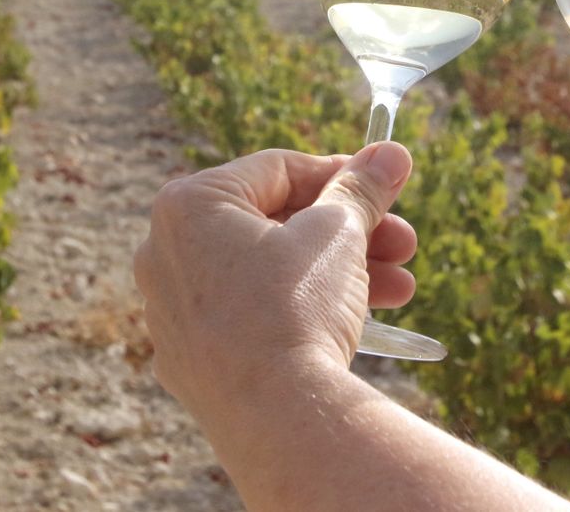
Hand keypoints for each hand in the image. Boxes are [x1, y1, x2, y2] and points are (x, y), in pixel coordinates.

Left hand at [133, 142, 415, 426]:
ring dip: (340, 274)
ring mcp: (173, 313)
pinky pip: (251, 318)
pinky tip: (359, 321)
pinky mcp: (190, 362)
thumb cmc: (297, 307)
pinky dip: (300, 313)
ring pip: (269, 275)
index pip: (276, 170)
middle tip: (404, 242)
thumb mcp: (337, 233)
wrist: (278, 418)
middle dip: (350, 233)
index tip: (383, 185)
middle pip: (275, 225)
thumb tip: (391, 152)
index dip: (341, 175)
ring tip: (401, 288)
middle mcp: (165, 253)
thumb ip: (360, 189)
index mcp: (188, 205)